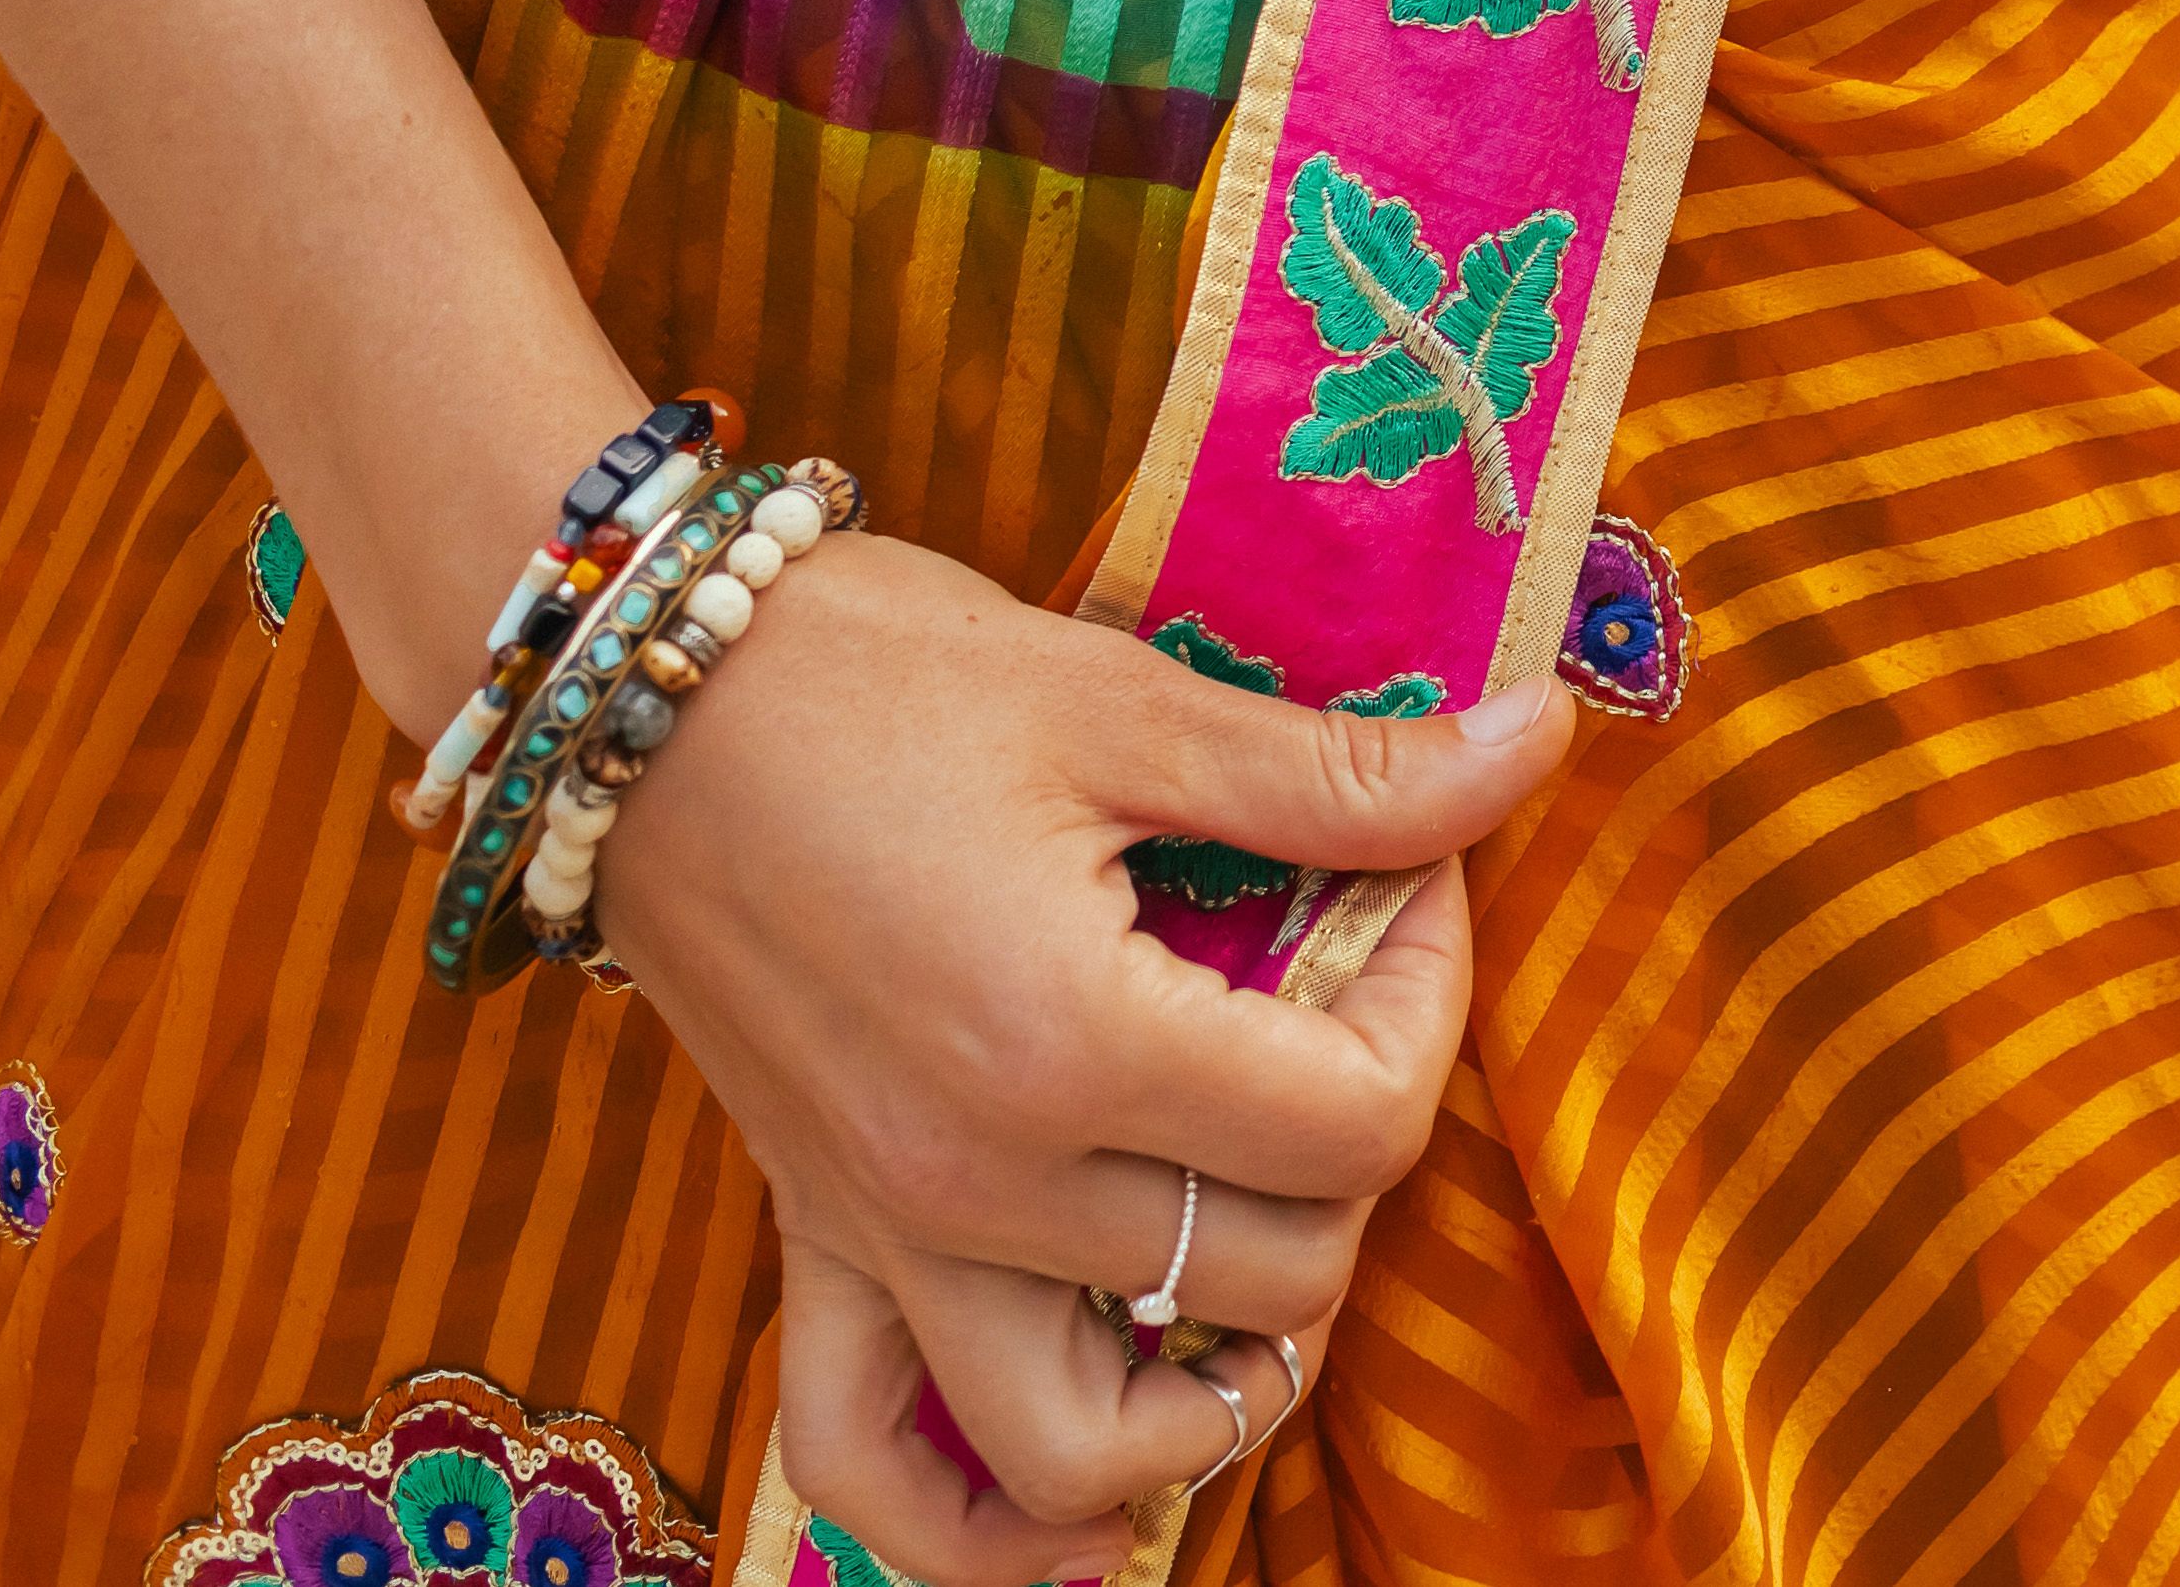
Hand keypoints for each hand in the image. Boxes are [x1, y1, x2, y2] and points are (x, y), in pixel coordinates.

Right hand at [579, 533, 1574, 1580]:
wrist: (639, 692)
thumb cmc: (878, 677)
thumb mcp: (1128, 704)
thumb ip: (1341, 775)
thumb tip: (1539, 742)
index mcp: (1068, 1046)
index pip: (1354, 1128)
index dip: (1430, 1000)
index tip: (1405, 885)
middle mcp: (978, 1185)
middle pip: (1273, 1279)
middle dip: (1357, 1147)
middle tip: (1341, 998)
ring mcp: (886, 1238)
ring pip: (1102, 1441)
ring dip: (1218, 1372)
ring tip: (1267, 1231)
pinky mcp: (814, 1245)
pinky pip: (880, 1472)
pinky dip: (992, 1531)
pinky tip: (1096, 1513)